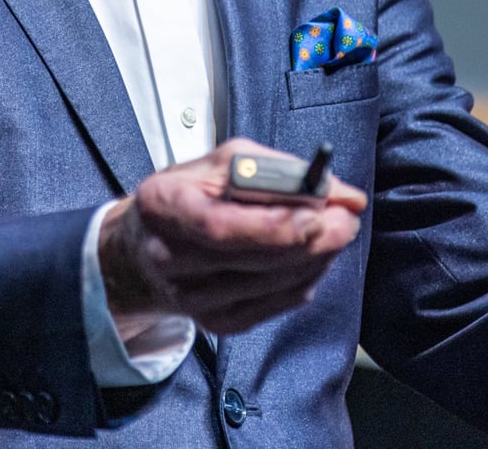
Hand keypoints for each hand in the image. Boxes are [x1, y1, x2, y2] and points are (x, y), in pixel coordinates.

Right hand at [97, 138, 367, 335]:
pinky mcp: (215, 323)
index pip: (219, 227)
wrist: (142, 250)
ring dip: (314, 257)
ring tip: (332, 231)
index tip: (318, 212)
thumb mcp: (222, 164)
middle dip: (311, 239)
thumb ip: (281, 173)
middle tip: (345, 219)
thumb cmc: (188, 195)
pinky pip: (276, 304)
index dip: (273, 225)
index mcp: (163, 206)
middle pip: (253, 259)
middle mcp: (170, 259)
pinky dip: (304, 279)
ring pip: (272, 284)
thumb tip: (343, 194)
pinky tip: (311, 258)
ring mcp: (192, 299)